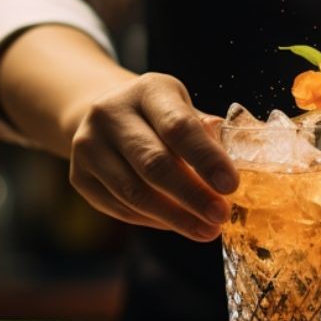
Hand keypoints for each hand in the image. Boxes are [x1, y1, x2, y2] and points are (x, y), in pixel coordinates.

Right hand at [67, 72, 238, 241]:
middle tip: (220, 216)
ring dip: (174, 217)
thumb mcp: (183, 109)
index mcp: (147, 90)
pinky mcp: (78, 176)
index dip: (206, 158)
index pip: (178, 126)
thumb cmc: (159, 116)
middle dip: (192, 196)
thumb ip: (208, 134)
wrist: (105, 116)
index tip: (231, 186)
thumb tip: (241, 161)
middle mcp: (110, 113)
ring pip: (134, 193)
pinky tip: (176, 223)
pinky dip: (152, 221)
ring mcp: (88, 145)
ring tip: (205, 230)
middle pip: (153, 163)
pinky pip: (120, 208)